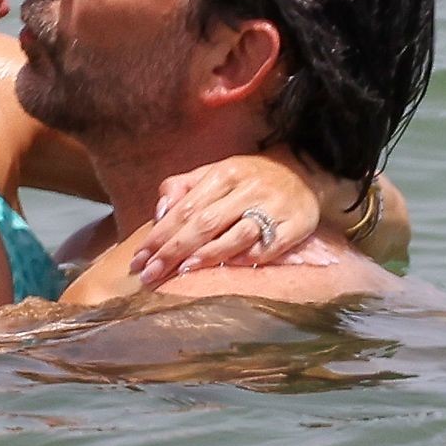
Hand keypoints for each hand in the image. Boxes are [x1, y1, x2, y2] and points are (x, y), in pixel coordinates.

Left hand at [130, 150, 354, 285]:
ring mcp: (273, 207)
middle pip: (205, 222)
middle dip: (173, 250)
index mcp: (224, 174)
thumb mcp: (215, 173)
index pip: (185, 208)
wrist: (305, 170)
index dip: (160, 235)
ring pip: (237, 234)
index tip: (139, 259)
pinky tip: (230, 268)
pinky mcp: (297, 224)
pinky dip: (250, 258)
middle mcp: (247, 189)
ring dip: (209, 254)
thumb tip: (158, 213)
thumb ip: (183, 188)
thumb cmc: (249, 178)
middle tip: (150, 274)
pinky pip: (271, 245)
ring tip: (183, 271)